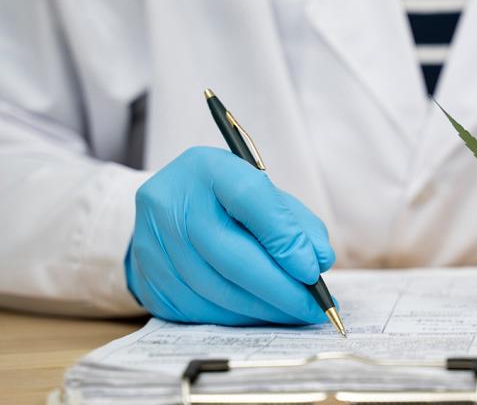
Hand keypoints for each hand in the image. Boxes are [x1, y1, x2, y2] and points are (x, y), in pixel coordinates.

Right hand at [126, 147, 334, 324]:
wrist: (167, 207)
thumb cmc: (227, 200)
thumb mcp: (263, 193)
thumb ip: (296, 222)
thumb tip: (319, 260)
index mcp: (208, 169)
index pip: (251, 199)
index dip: (285, 239)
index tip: (312, 271)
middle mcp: (172, 202)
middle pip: (230, 256)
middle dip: (280, 289)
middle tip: (313, 306)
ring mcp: (152, 241)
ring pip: (215, 290)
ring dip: (262, 310)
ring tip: (294, 313)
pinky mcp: (146, 278)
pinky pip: (198, 309)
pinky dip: (236, 318)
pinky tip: (261, 315)